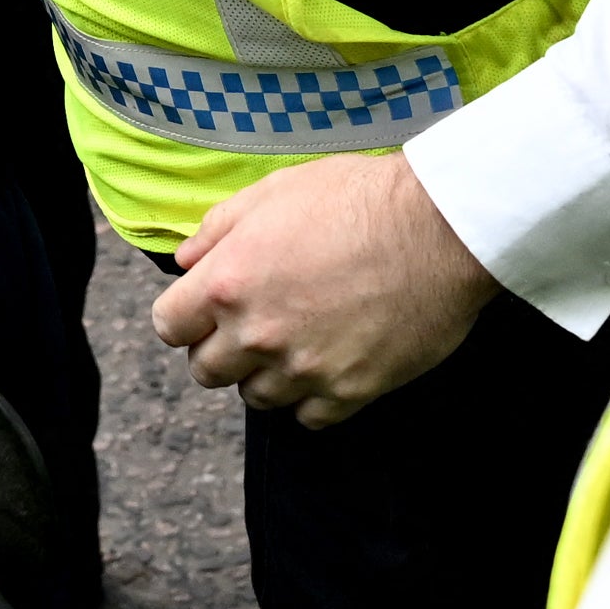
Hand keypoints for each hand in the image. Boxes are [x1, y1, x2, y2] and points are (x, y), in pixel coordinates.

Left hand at [149, 151, 495, 424]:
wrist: (440, 230)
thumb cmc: (358, 199)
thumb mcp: (274, 192)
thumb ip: (218, 229)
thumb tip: (186, 262)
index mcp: (229, 282)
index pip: (169, 326)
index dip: (185, 317)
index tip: (204, 311)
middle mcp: (258, 333)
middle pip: (205, 371)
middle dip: (221, 348)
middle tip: (254, 324)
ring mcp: (304, 369)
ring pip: (256, 398)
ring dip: (266, 374)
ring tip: (297, 340)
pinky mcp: (349, 392)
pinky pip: (308, 417)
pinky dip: (313, 396)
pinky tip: (329, 362)